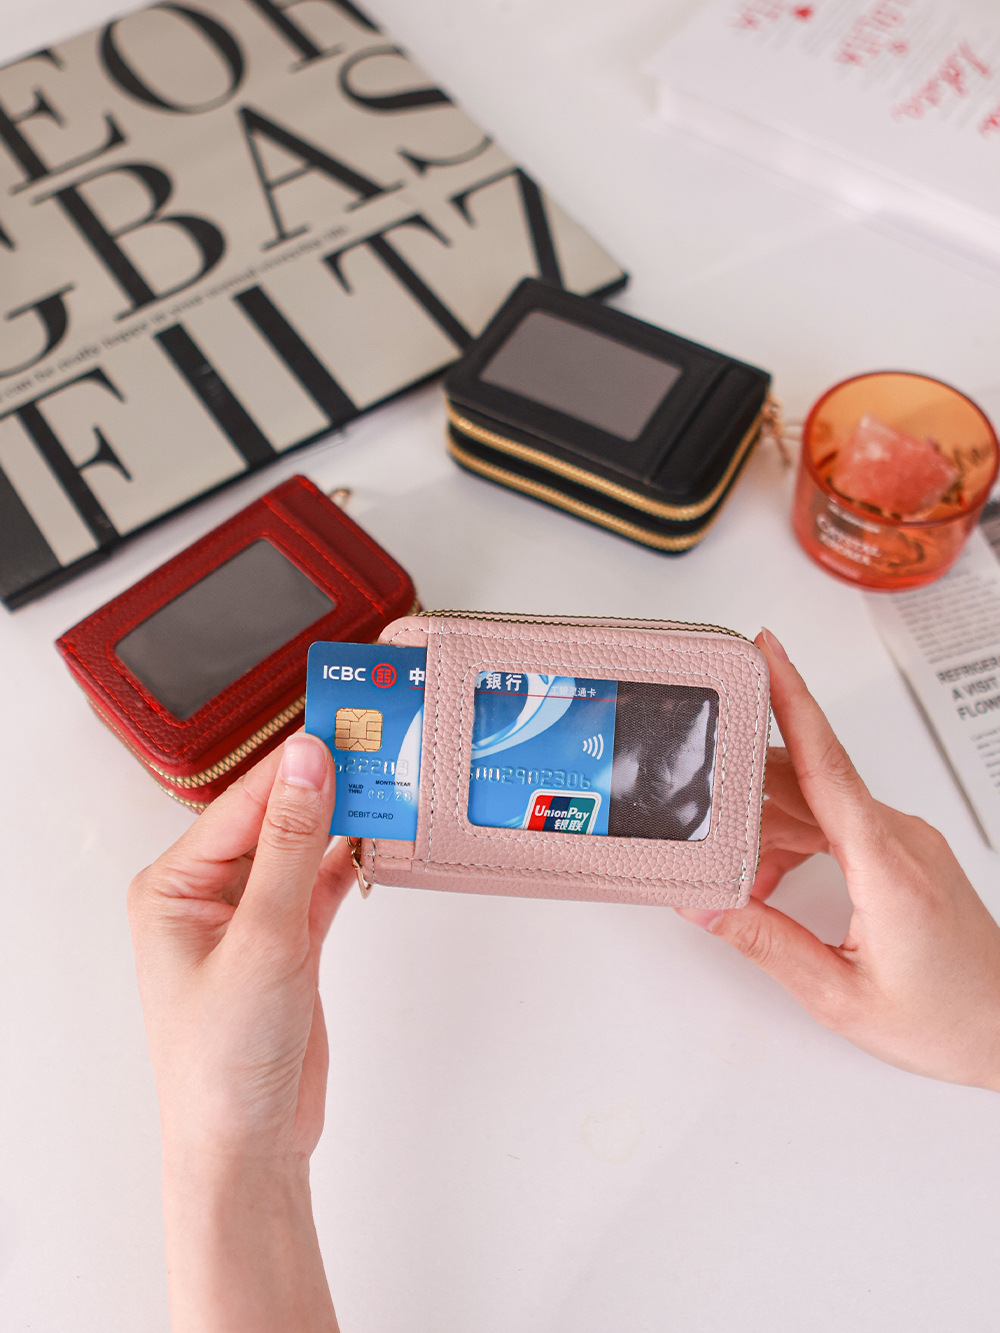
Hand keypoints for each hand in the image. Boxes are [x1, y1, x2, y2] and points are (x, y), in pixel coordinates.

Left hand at [128, 732, 349, 1331]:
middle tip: (379, 748)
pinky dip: (353, 861)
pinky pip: (324, 882)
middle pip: (275, 818)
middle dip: (325, 786)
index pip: (243, 803)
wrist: (247, 1147)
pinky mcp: (289, 942)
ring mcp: (252, 918)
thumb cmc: (221, 1061)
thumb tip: (308, 765)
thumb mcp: (263, 939)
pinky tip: (381, 837)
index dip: (295, 764)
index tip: (345, 727)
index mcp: (174, 886)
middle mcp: (208, 896)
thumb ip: (292, 847)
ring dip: (344, 821)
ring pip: (303, 847)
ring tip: (390, 782)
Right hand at [677, 630, 999, 1090]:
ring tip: (730, 862)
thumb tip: (705, 902)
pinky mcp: (904, 852)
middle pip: (807, 779)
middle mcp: (899, 838)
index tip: (765, 653)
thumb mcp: (841, 996)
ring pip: (818, 800)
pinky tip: (767, 875)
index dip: (791, 700)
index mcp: (886, 865)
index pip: (826, 763)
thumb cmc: (947, 1020)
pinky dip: (793, 837)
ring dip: (765, 820)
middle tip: (692, 779)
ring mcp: (904, 841)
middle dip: (744, 780)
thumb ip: (765, 943)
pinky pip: (837, 821)